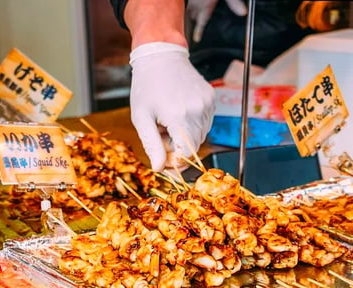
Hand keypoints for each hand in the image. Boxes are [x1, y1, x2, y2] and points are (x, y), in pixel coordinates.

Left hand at [129, 42, 214, 170]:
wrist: (160, 55)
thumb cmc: (146, 86)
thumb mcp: (141, 118)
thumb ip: (152, 145)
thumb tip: (159, 168)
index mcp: (179, 117)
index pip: (186, 155)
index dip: (176, 163)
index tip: (165, 162)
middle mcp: (197, 111)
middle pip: (193, 146)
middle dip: (177, 148)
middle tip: (161, 134)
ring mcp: (207, 104)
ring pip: (200, 135)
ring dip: (184, 136)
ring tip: (168, 120)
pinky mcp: (211, 98)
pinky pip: (205, 122)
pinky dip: (192, 124)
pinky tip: (178, 111)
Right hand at [187, 0, 247, 42]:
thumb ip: (234, 2)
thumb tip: (243, 14)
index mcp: (205, 5)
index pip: (201, 22)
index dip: (198, 32)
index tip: (196, 39)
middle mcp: (196, 2)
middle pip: (192, 15)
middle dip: (195, 20)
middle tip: (198, 25)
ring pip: (189, 7)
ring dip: (191, 12)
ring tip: (194, 15)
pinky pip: (189, 1)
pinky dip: (191, 3)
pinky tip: (196, 2)